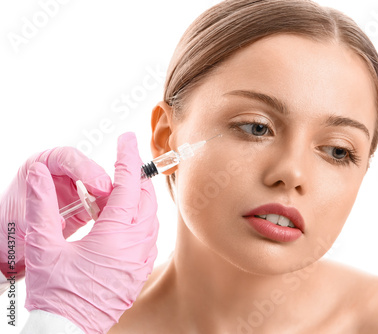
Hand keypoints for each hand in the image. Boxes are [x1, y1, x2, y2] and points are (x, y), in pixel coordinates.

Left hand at [0, 146, 111, 276]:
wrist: (14, 242)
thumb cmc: (12, 223)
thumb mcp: (23, 217)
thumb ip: (40, 213)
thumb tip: (59, 218)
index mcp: (43, 165)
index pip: (67, 158)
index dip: (85, 168)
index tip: (97, 184)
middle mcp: (62, 173)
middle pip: (89, 169)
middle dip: (101, 181)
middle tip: (110, 194)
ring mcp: (76, 188)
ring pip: (100, 184)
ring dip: (109, 194)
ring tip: (118, 206)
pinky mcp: (86, 204)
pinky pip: (103, 201)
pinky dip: (110, 207)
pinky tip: (116, 215)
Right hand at [24, 133, 158, 333]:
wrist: (66, 329)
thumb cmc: (55, 291)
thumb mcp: (43, 246)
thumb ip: (42, 206)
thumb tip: (39, 174)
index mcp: (116, 236)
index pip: (128, 186)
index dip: (127, 158)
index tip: (126, 139)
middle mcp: (136, 246)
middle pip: (145, 199)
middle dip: (134, 178)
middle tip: (120, 165)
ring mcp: (141, 259)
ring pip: (150, 217)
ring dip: (137, 199)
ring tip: (116, 191)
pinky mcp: (139, 270)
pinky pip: (149, 235)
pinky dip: (140, 219)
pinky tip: (122, 219)